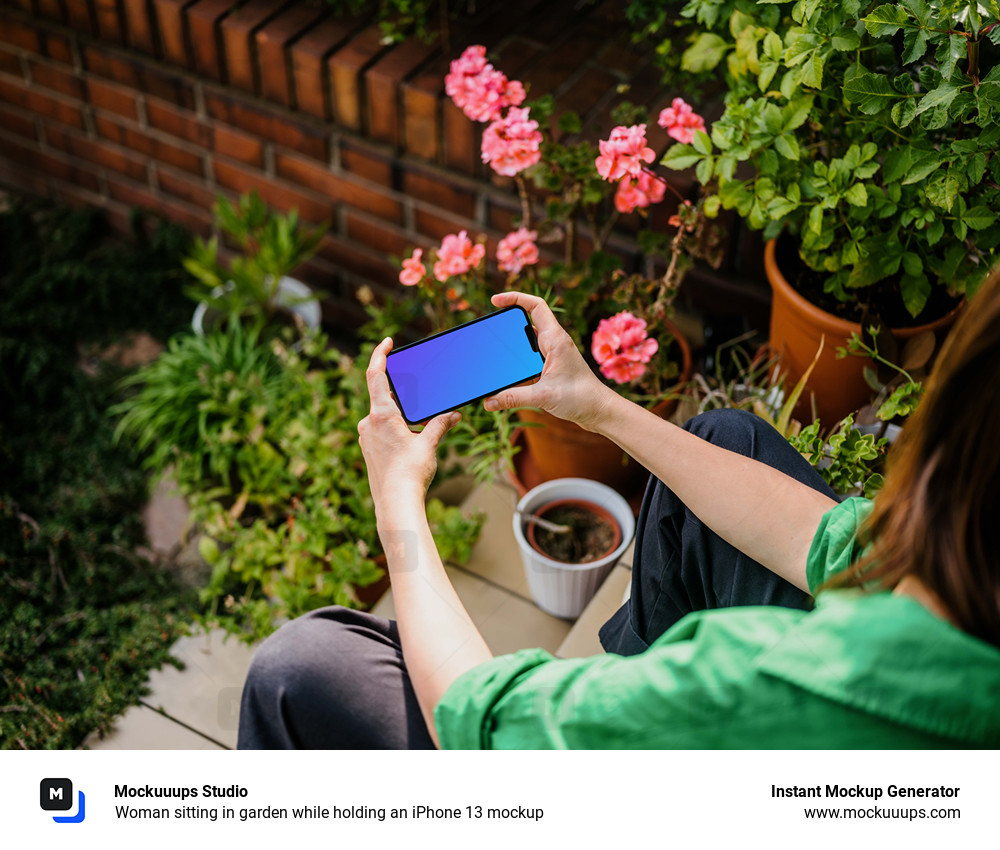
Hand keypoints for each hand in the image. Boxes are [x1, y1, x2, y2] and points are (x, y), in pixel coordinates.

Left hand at [358, 338, 459, 517]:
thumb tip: (452, 415)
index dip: (379, 354)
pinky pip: (380, 429)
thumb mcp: (429, 444)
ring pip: (382, 414)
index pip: (375, 374)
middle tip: (417, 390)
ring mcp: (365, 436)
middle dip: (401, 392)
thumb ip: (440, 424)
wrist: (395, 503)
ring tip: (419, 426)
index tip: (387, 342)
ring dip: (400, 414)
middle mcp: (368, 422)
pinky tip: (410, 440)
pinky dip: (395, 427)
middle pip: (381, 394)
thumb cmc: (409, 473)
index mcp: (381, 414)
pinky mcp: (368, 448)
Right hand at [484, 292, 615, 431]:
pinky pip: (528, 360)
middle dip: (506, 324)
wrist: (599, 410)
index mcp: (556, 339)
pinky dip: (515, 364)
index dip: (515, 298)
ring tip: (492, 353)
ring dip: (510, 346)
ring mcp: (552, 356)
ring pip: (526, 343)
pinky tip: (504, 375)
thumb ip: (514, 398)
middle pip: (526, 323)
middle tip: (487, 331)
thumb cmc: (581, 397)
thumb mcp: (544, 396)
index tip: (495, 301)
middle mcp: (554, 343)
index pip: (536, 306)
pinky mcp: (550, 369)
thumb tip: (489, 401)